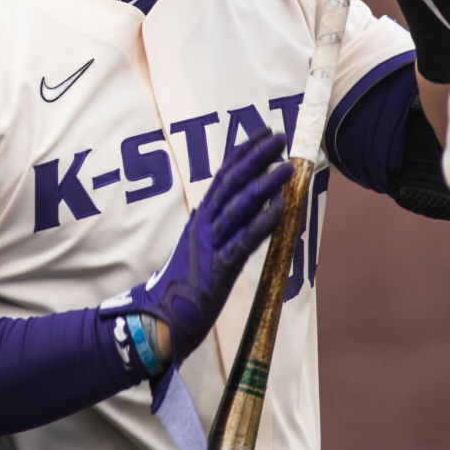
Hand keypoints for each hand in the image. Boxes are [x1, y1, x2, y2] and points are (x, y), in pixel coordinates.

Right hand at [103, 131, 290, 378]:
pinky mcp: (221, 267)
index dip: (243, 152)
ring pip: (239, 206)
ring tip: (285, 168)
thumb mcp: (197, 246)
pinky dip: (263, 222)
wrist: (164, 316)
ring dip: (264, 184)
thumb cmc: (184, 283)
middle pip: (232, 183)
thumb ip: (212, 226)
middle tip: (277, 137)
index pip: (222, 176)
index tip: (262, 133)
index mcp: (200, 218)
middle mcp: (204, 224)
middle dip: (256, 157)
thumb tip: (229, 208)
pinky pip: (245, 240)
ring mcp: (211, 244)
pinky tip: (280, 208)